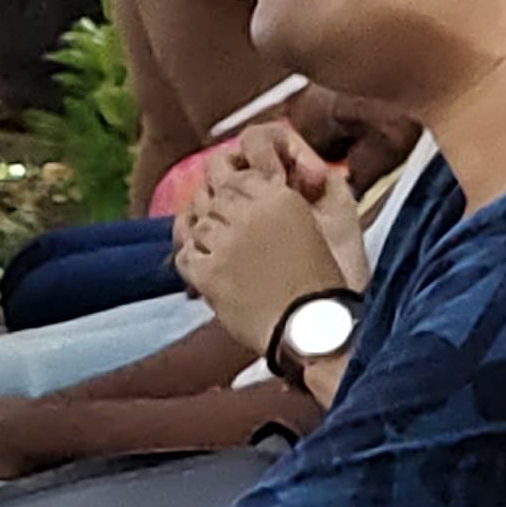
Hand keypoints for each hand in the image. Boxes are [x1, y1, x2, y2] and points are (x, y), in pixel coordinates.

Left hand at [176, 142, 368, 350]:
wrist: (310, 327)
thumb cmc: (319, 286)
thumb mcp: (309, 232)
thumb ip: (277, 213)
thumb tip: (247, 205)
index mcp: (281, 198)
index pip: (240, 179)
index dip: (236, 196)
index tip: (240, 213)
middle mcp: (252, 214)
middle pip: (217, 200)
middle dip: (220, 216)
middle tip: (228, 238)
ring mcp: (227, 243)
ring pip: (200, 226)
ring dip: (207, 241)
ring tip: (221, 258)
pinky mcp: (210, 272)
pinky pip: (186, 256)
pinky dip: (193, 262)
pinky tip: (205, 272)